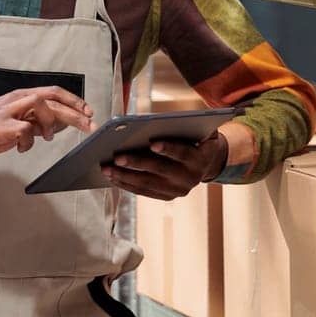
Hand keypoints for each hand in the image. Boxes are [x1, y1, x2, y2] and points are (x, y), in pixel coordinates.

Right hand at [0, 87, 94, 162]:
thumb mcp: (15, 122)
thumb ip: (35, 121)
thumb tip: (59, 123)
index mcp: (20, 96)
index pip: (54, 92)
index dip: (74, 101)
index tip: (89, 111)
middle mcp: (16, 99)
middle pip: (53, 98)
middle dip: (75, 112)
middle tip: (90, 124)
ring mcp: (7, 111)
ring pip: (41, 105)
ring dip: (51, 122)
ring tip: (48, 136)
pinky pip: (24, 129)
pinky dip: (29, 141)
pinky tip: (22, 147)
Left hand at [102, 130, 229, 199]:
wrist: (208, 162)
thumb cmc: (198, 138)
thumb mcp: (201, 128)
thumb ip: (189, 123)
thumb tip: (161, 120)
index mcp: (200, 159)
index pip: (183, 153)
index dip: (169, 149)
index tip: (152, 143)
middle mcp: (190, 178)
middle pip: (160, 170)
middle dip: (137, 163)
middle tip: (117, 157)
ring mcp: (178, 190)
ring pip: (148, 183)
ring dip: (125, 176)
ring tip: (106, 168)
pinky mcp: (167, 196)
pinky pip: (144, 191)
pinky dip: (127, 184)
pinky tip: (112, 176)